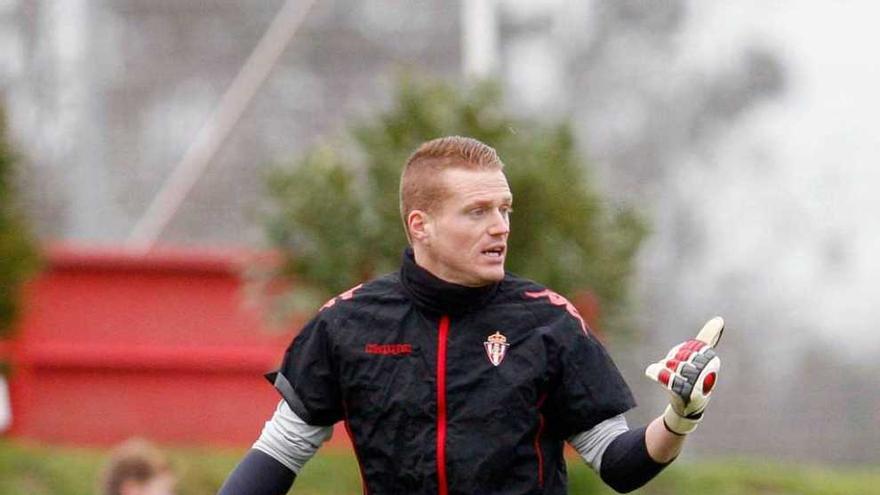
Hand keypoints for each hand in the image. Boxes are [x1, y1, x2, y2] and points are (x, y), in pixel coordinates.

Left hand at [645, 317, 723, 434]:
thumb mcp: (703, 356)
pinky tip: (650, 371)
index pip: (690, 347)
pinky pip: (665, 378)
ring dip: (664, 368)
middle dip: (673, 360)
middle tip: (676, 372)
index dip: (682, 353)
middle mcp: (706, 373)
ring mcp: (695, 384)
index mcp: (712, 361)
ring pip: (670, 364)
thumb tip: (718, 319)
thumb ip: (709, 337)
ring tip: (668, 377)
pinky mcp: (682, 394)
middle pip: (679, 355)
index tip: (685, 363)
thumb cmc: (696, 379)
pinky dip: (656, 373)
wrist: (688, 408)